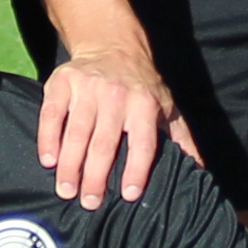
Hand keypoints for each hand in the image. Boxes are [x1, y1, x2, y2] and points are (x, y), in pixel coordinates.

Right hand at [35, 43, 179, 210]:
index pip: (142, 143)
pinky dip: (48, 139)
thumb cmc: (142, 85)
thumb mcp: (167, 105)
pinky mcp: (62, 83)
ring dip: (70, 165)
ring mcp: (87, 88)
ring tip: (66, 191)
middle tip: (90, 203)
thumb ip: (181, 138)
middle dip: (96, 177)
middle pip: (104, 143)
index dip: (136, 170)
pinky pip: (52, 115)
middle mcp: (117, 95)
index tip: (128, 195)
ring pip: (77, 132)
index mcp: (145, 104)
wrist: (111, 44)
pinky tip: (49, 160)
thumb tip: (198, 170)